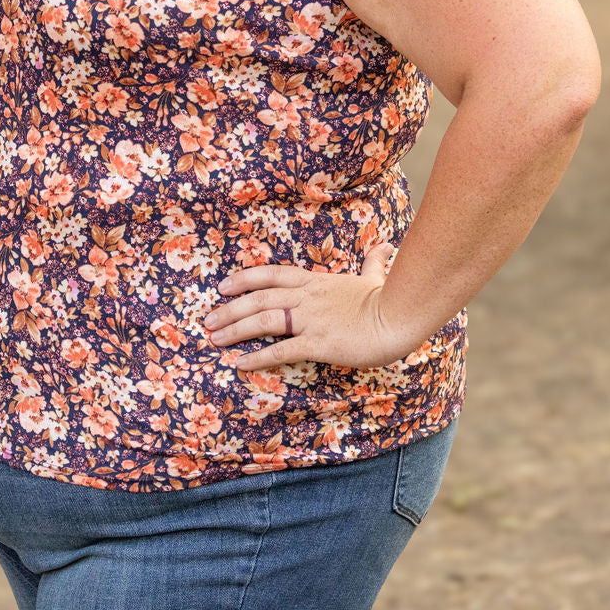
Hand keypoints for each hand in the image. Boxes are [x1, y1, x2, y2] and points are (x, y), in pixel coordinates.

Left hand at [202, 243, 423, 372]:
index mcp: (316, 281)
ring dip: (234, 329)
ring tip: (214, 339)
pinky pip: (281, 349)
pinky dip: (258, 356)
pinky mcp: (318, 342)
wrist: (401, 315)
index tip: (223, 286)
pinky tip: (240, 363)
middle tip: (208, 319)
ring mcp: (311, 319)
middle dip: (229, 308)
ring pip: (263, 319)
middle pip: (258, 297)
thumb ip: (374, 262)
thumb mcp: (377, 275)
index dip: (244, 279)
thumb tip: (386, 246)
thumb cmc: (390, 298)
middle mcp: (307, 297)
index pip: (272, 274)